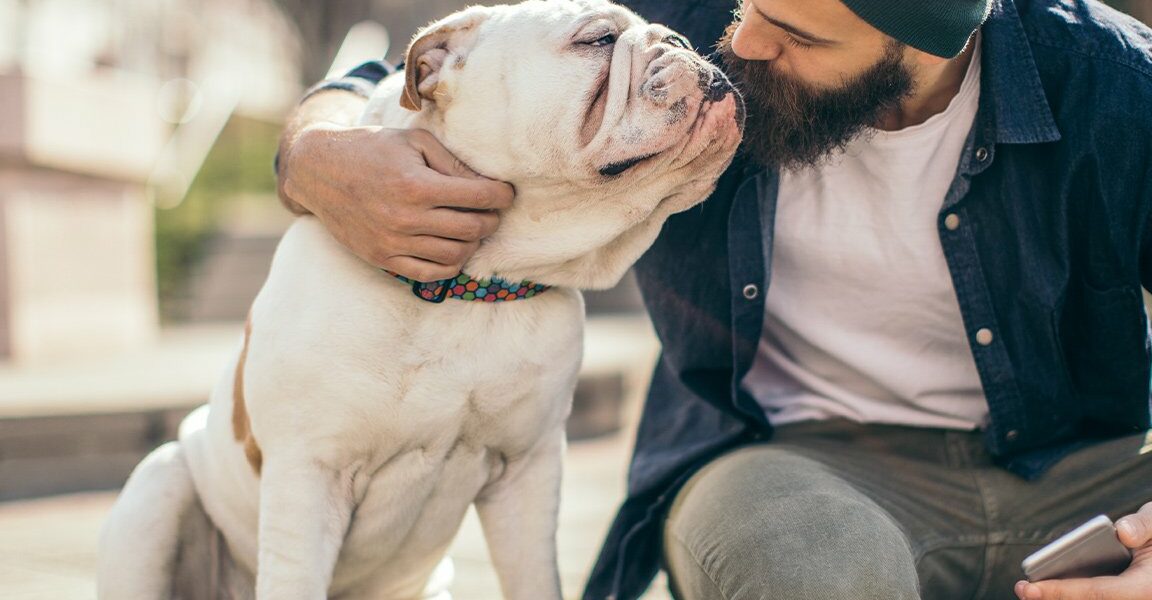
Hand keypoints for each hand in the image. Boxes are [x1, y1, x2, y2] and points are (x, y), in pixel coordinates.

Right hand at [278, 125, 514, 281]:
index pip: (479, 197)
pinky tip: (454, 248)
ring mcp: (392, 242)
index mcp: (416, 184)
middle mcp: (405, 218)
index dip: (502, 195)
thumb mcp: (414, 141)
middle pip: (472, 228)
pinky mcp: (382, 258)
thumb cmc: (371, 149)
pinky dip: (451, 265)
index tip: (506, 193)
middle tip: (492, 210)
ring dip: (473, 243)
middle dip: (492, 219)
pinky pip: (429, 273)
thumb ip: (452, 162)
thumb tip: (488, 182)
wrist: (319, 171)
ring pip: (456, 254)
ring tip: (473, 227)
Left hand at [1014, 503, 1151, 599]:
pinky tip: (1050, 590)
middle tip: (1023, 589)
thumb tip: (1122, 532)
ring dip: (1061, 598)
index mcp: (1146, 589)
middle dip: (1053, 598)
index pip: (1096, 592)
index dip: (1060, 591)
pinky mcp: (1122, 599)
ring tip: (1031, 591)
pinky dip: (1073, 595)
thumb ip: (1144, 525)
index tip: (1030, 588)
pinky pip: (1095, 598)